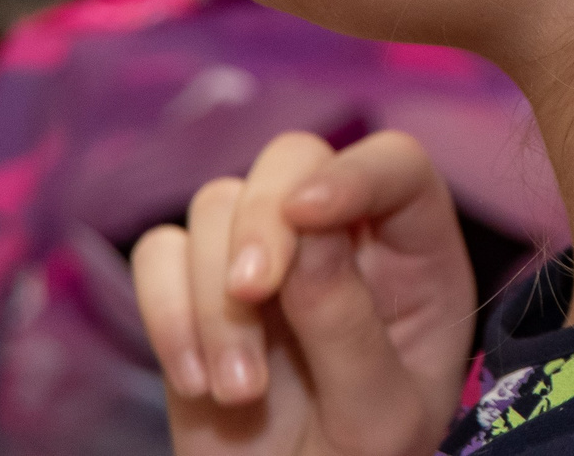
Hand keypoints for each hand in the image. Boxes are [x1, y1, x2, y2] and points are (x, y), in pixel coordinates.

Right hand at [133, 131, 477, 455]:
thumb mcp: (381, 414)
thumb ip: (350, 325)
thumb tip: (306, 234)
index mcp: (413, 254)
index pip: (394, 166)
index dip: (354, 171)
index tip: (308, 211)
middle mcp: (340, 237)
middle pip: (292, 159)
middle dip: (262, 219)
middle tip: (252, 293)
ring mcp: (264, 257)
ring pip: (217, 204)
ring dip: (214, 298)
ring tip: (241, 391)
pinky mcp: (194, 292)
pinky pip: (159, 254)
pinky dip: (164, 310)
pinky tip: (195, 380)